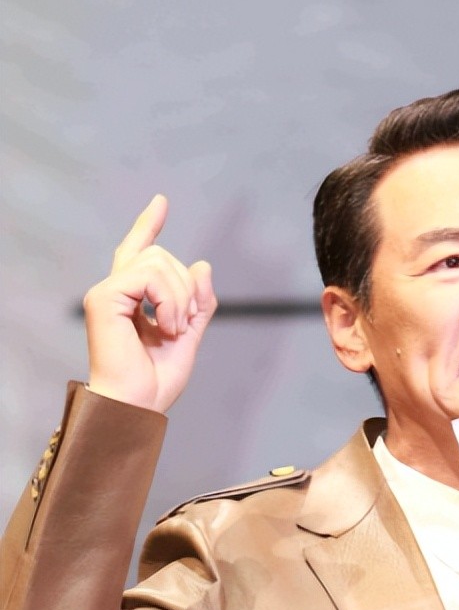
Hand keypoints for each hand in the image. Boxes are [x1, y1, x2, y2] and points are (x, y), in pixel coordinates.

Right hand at [83, 195, 216, 412]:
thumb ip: (197, 303)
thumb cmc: (156, 382)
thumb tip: (203, 264)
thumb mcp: (188, 337)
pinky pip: (149, 275)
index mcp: (131, 299)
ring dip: (180, 298)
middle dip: (186, 288)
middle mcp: (115, 291)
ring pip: (159, 262)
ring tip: (174, 331)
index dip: (149, 225)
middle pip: (161, 256)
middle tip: (183, 327)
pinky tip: (166, 327)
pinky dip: (169, 300)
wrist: (138, 406)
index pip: (139, 252)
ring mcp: (107, 292)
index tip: (161, 202)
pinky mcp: (103, 297)